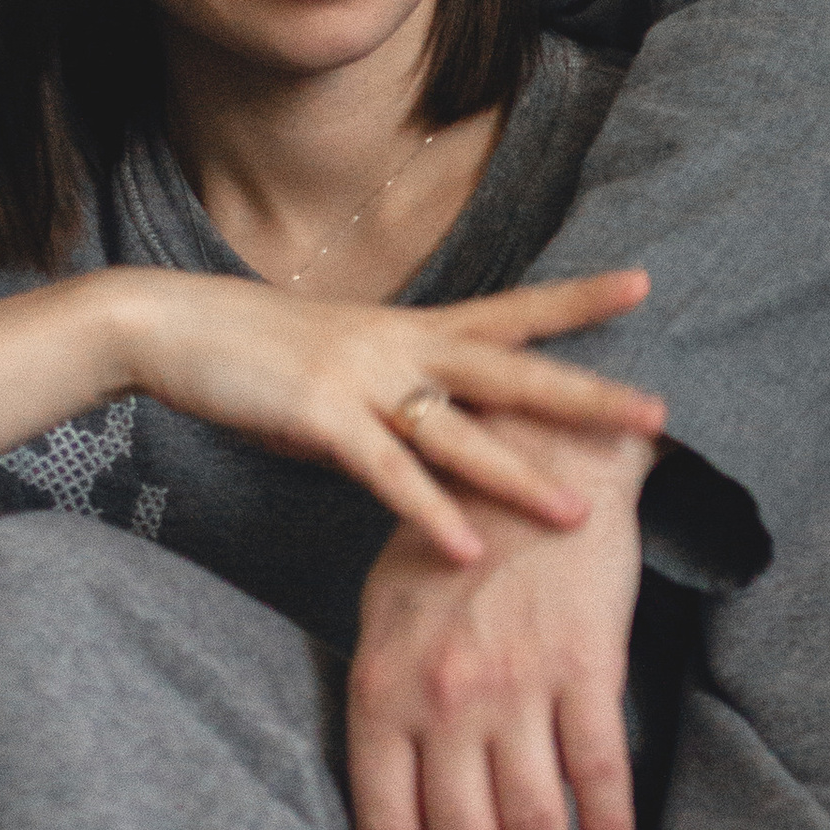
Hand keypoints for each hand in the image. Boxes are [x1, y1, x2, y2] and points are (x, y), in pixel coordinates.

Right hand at [0, 265, 667, 571]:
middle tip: (659, 414)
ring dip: (521, 476)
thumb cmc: (261, 356)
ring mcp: (361, 380)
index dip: (577, 300)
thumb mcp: (347, 369)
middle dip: (585, 396)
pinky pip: (385, 474)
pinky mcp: (319, 419)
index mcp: (412, 328)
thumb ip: (402, 404)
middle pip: (512, 371)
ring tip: (581, 512)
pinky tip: (467, 546)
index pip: (513, 311)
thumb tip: (446, 445)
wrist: (170, 328)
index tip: (643, 283)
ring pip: (459, 432)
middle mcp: (400, 346)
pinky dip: (427, 513)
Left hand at [347, 414, 655, 829]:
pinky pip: (598, 772)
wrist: (535, 456)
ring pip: (532, 824)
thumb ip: (386, 706)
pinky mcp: (586, 667)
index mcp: (383, 692)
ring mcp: (516, 686)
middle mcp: (444, 700)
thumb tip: (393, 800)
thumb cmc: (453, 540)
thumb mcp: (385, 616)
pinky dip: (606, 828)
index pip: (387, 829)